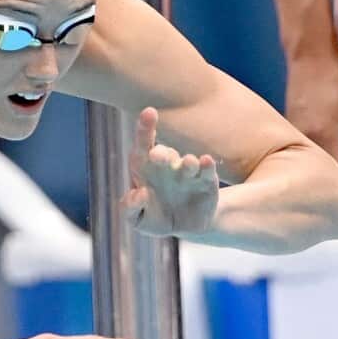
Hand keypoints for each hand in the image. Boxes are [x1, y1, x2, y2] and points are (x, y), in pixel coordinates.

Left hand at [123, 108, 219, 235]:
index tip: (149, 112)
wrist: (183, 226)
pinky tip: (206, 161)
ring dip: (188, 162)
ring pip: (188, 163)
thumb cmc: (154, 216)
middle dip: (161, 153)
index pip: (142, 145)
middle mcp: (166, 166)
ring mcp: (187, 173)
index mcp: (145, 168)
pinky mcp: (206, 182)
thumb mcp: (137, 218)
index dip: (145, 128)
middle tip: (156, 154)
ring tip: (188, 163)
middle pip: (164, 153)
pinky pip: (206, 171)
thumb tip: (140, 193)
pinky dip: (206, 166)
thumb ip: (130, 208)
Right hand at [284, 52, 337, 169]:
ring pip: (310, 163)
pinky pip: (304, 150)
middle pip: (321, 174)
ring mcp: (294, 133)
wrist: (309, 54)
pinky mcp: (290, 126)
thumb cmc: (336, 77)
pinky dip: (314, 157)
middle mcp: (304, 140)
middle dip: (336, 185)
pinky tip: (326, 154)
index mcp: (324, 137)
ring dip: (324, 171)